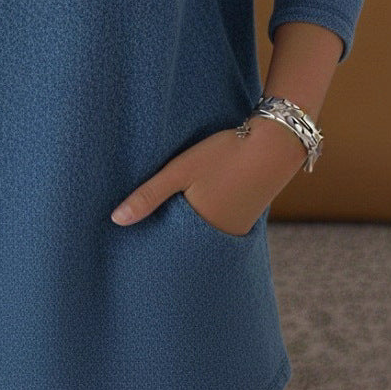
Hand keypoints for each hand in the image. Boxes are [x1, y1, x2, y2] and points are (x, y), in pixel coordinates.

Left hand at [109, 120, 306, 235]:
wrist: (274, 144)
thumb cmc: (224, 154)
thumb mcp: (180, 170)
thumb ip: (148, 195)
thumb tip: (116, 220)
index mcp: (200, 230)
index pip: (166, 245)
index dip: (148, 240)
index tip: (128, 240)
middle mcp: (219, 237)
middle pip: (182, 242)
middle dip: (163, 236)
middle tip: (141, 231)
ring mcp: (234, 229)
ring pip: (198, 233)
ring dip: (182, 225)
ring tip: (163, 216)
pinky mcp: (242, 218)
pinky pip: (214, 225)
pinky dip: (200, 218)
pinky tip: (193, 204)